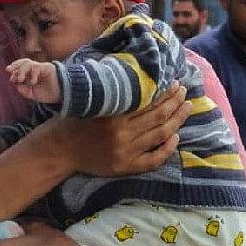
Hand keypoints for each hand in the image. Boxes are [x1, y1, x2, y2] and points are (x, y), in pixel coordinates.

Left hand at [7, 59, 60, 102]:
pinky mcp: (47, 68)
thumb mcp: (32, 94)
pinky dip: (33, 74)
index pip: (20, 68)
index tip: (11, 78)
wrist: (61, 96)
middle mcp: (35, 69)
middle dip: (15, 65)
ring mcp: (41, 68)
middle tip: (9, 70)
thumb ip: (23, 90)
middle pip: (23, 62)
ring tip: (20, 79)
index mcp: (30, 75)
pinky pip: (37, 67)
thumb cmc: (48, 94)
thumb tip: (16, 84)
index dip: (14, 71)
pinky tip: (33, 82)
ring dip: (22, 70)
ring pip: (28, 63)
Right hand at [49, 83, 189, 176]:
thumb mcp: (91, 102)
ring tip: (187, 108)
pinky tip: (176, 137)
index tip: (174, 82)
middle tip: (184, 91)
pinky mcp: (125, 166)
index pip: (148, 100)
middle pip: (159, 116)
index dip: (165, 91)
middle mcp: (121, 133)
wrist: (59, 150)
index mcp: (113, 115)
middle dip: (175, 102)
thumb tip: (139, 79)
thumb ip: (113, 95)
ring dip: (178, 120)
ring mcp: (125, 152)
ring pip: (160, 134)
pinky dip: (167, 148)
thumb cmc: (73, 121)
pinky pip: (153, 159)